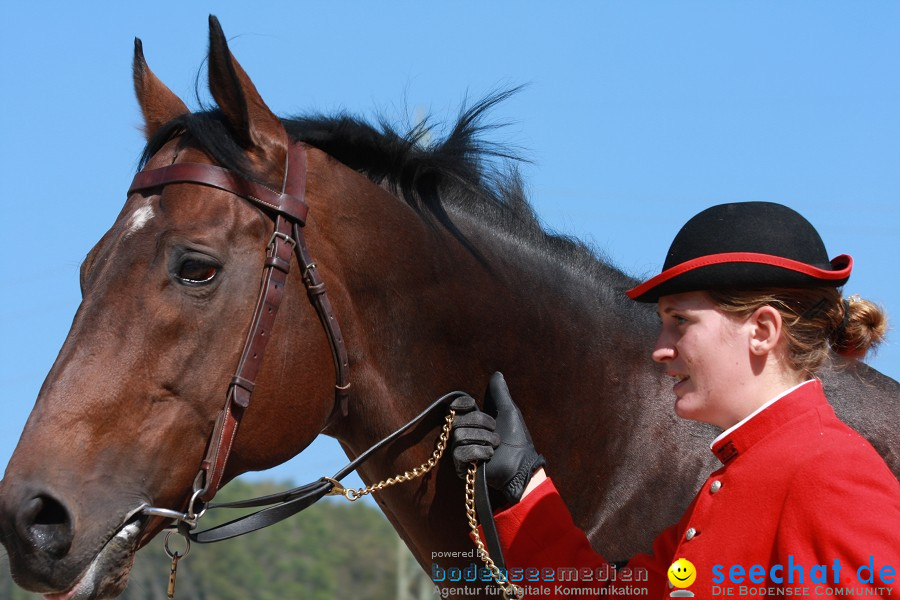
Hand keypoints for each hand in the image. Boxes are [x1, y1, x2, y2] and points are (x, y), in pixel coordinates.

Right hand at [450, 373, 544, 505]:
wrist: (521, 465)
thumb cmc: (517, 439)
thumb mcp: (509, 412)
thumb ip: (501, 393)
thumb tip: (497, 374)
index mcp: (474, 421)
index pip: (456, 407)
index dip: (461, 403)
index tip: (472, 404)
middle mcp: (465, 434)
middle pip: (458, 421)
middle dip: (480, 423)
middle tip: (495, 430)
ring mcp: (462, 450)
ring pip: (459, 435)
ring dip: (482, 438)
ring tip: (495, 444)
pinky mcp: (462, 467)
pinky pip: (460, 452)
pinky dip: (477, 451)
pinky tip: (489, 455)